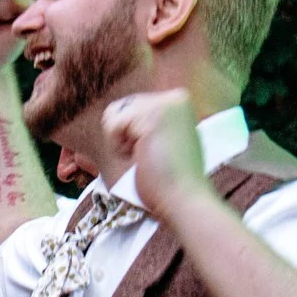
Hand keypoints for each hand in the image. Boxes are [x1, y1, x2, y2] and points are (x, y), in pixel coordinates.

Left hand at [100, 89, 213, 221]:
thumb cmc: (170, 179)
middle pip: (121, 107)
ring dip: (121, 142)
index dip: (131, 134)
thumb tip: (114, 113)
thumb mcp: (161, 139)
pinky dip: (118, 146)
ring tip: (144, 156)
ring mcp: (165, 104)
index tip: (153, 151)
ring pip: (114, 114)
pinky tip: (139, 157)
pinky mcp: (152, 118)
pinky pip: (112, 125)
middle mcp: (174, 97)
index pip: (133, 106)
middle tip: (148, 156)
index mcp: (179, 101)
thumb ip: (146, 123)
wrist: (184, 198)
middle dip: (125, 136)